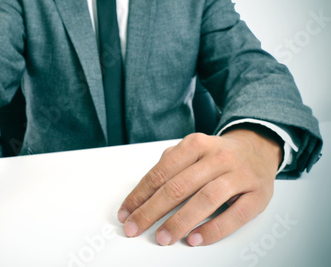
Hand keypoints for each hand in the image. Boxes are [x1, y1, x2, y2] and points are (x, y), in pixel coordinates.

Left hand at [117, 129, 281, 245]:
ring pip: (206, 199)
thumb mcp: (192, 150)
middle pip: (179, 187)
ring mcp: (239, 175)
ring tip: (163, 237)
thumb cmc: (217, 155)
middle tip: (135, 228)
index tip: (126, 213)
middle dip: (152, 211)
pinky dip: (213, 230)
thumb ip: (168, 165)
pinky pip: (235, 216)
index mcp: (196, 144)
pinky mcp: (258, 195)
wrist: (258, 149)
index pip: (161, 172)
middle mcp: (218, 157)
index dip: (140, 195)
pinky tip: (195, 239)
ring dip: (180, 221)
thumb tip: (142, 194)